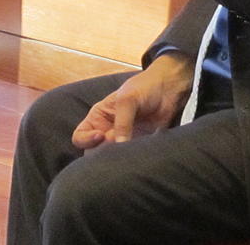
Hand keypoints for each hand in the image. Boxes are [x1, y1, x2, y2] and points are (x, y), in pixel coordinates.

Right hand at [71, 52, 193, 148]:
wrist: (169, 88)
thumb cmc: (144, 87)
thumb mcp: (127, 100)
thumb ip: (122, 122)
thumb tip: (119, 145)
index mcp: (98, 118)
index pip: (79, 137)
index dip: (85, 141)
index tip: (100, 136)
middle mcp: (107, 132)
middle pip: (93, 153)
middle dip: (102, 154)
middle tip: (117, 147)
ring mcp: (122, 141)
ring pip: (112, 159)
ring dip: (117, 159)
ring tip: (129, 152)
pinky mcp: (138, 146)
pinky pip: (130, 159)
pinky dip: (132, 161)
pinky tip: (138, 156)